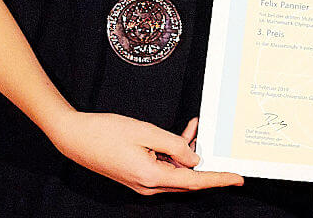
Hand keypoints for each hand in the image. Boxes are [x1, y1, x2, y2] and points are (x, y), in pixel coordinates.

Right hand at [45, 110, 243, 194]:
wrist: (74, 137)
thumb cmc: (106, 132)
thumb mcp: (146, 132)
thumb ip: (174, 145)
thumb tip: (193, 161)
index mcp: (152, 177)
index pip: (194, 182)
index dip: (218, 179)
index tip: (238, 178)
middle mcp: (148, 186)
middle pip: (186, 178)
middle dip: (203, 161)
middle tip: (218, 144)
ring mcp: (141, 182)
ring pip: (175, 170)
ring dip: (186, 152)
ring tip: (195, 127)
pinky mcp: (136, 175)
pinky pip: (163, 166)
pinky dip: (172, 151)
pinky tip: (181, 132)